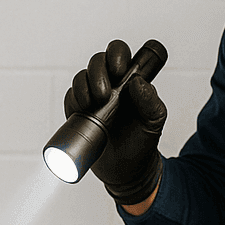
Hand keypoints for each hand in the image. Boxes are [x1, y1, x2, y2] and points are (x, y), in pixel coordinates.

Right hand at [64, 39, 166, 203]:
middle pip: (97, 61)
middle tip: (106, 93)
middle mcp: (109, 84)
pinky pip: (70, 96)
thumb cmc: (142, 141)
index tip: (120, 71)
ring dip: (85, 85)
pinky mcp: (77, 111)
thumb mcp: (154, 121)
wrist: (126, 170)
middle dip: (99, 72)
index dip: (117, 54)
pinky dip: (74, 98)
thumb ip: (151, 101)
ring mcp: (91, 97)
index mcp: (129, 80)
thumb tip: (138, 83)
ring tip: (96, 103)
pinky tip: (83, 109)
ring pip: (81, 76)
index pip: (119, 54)